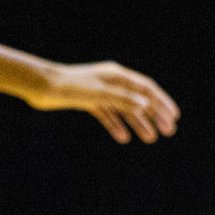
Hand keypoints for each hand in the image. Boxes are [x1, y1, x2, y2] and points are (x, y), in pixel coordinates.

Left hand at [25, 61, 179, 143]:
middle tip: (168, 131)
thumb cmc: (69, 86)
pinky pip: (108, 115)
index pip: (147, 89)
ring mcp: (101, 92)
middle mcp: (112, 82)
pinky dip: (116, 125)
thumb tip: (146, 105)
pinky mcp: (89, 101)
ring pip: (125, 109)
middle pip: (139, 100)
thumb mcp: (99, 93)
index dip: (162, 102)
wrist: (40, 86)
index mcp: (118, 76)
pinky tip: (123, 138)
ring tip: (150, 139)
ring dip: (138, 124)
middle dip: (155, 116)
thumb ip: (124, 99)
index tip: (174, 116)